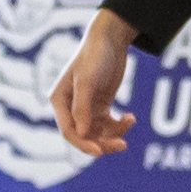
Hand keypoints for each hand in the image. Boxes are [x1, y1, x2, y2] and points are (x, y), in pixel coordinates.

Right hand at [52, 11, 137, 158]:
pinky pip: (109, 125)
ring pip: (98, 133)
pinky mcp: (100, 105)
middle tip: (122, 145)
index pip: (68, 131)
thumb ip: (82, 108)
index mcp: (59, 101)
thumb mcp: (87, 80)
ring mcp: (86, 107)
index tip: (100, 151)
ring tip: (130, 121)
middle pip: (84, 136)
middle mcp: (70, 107)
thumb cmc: (94, 56)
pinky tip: (131, 117)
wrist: (111, 39)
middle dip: (103, 142)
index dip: (83, 144)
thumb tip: (82, 134)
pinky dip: (120, 125)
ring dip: (115, 133)